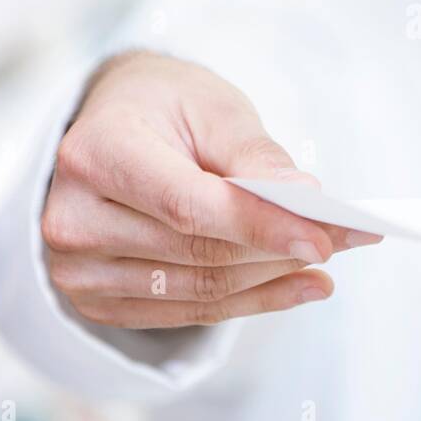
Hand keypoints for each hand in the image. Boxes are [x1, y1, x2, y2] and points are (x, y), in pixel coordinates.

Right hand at [40, 51, 379, 327]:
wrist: (111, 126)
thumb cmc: (165, 107)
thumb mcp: (213, 108)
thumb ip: (256, 157)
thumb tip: (305, 200)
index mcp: (94, 153)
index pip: (187, 206)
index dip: (260, 226)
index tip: (324, 238)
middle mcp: (72, 217)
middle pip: (197, 252)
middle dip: (281, 249)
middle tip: (348, 240)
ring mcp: (77, 268)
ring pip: (199, 289)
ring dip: (273, 279)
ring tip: (328, 263)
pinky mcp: (97, 299)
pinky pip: (188, 312)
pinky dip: (251, 301)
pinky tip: (298, 286)